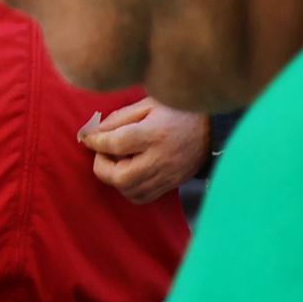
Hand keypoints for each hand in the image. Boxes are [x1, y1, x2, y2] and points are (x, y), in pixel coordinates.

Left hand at [80, 99, 211, 204]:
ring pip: (128, 190)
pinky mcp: (171, 185)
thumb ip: (120, 118)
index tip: (88, 138)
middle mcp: (160, 159)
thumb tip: (94, 132)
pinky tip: (131, 172)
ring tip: (119, 161)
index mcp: (154, 133)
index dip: (96, 142)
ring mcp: (167, 175)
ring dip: (115, 178)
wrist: (214, 128)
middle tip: (104, 152)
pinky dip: (129, 188)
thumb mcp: (149, 104)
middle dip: (102, 166)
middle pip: (119, 176)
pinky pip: (141, 197)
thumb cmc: (179, 111)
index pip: (115, 144)